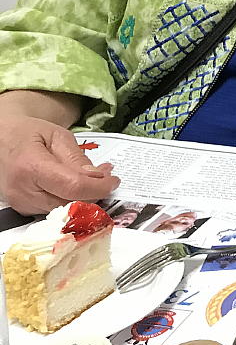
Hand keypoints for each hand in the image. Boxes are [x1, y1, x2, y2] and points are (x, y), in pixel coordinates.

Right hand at [0, 116, 118, 213]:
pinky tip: (74, 185)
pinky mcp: (22, 209)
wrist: (2, 139)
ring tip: (92, 177)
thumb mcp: (58, 136)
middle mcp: (22, 190)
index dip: (98, 187)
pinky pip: (53, 209)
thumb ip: (77, 158)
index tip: (114, 181)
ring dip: (83, 197)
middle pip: (69, 204)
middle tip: (106, 177)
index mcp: (31, 166)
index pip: (72, 187)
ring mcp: (20, 203)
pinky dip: (69, 199)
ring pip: (63, 210)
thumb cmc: (28, 133)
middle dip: (93, 193)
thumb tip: (98, 177)